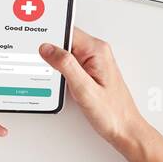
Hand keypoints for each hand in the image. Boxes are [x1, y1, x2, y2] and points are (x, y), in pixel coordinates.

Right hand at [39, 28, 143, 147]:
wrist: (125, 130)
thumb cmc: (112, 113)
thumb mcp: (84, 89)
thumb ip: (65, 66)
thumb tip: (47, 48)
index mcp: (97, 50)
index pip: (67, 31)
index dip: (50, 37)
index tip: (37, 45)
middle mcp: (96, 52)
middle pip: (64, 40)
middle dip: (50, 50)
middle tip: (44, 65)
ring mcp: (93, 62)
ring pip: (65, 53)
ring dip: (55, 63)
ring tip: (54, 77)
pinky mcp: (89, 71)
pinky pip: (69, 64)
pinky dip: (60, 72)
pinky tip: (60, 82)